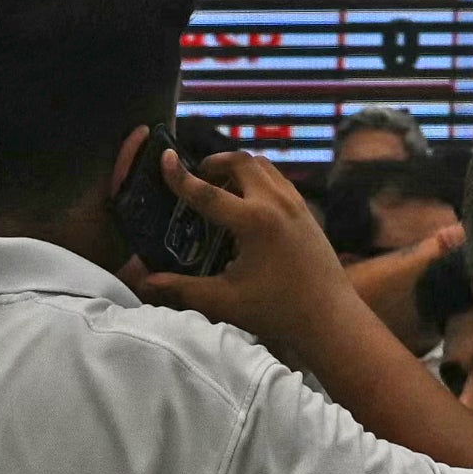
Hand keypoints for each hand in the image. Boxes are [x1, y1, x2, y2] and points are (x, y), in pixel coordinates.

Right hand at [133, 148, 357, 355]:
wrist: (329, 316)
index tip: (163, 157)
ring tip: (219, 187)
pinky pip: (278, 178)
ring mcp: (295, 202)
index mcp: (254, 221)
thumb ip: (182, 288)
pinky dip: (257, 178)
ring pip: (263, 165)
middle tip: (197, 176)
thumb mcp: (224, 300)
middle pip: (241, 162)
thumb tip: (143, 283)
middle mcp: (276, 202)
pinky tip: (247, 202)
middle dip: (214, 162)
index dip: (181, 176)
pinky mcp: (306, 209)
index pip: (208, 191)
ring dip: (238, 167)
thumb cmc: (276, 310)